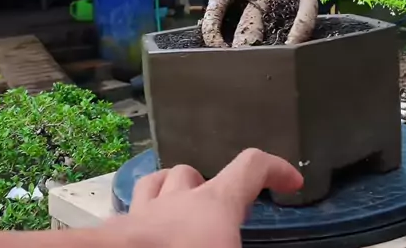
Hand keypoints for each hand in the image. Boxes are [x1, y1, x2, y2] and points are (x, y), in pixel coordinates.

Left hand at [113, 148, 302, 247]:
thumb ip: (244, 243)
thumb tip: (244, 240)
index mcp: (215, 205)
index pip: (251, 166)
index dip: (276, 168)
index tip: (291, 181)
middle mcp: (177, 199)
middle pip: (193, 174)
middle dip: (208, 189)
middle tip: (219, 219)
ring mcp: (140, 214)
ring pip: (155, 183)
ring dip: (169, 193)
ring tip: (178, 217)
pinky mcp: (113, 232)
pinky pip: (127, 215)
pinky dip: (138, 222)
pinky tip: (144, 238)